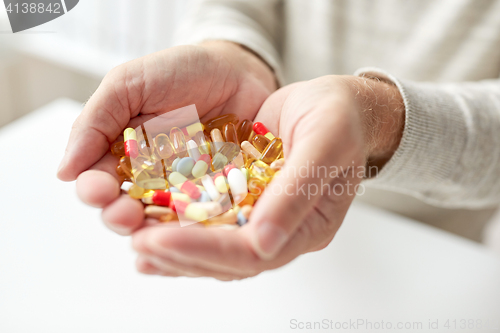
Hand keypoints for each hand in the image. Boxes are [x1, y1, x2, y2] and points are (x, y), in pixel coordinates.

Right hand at [57, 41, 276, 233]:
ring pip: (164, 220)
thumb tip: (64, 171)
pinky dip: (198, 226)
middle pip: (128, 208)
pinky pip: (207, 215)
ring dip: (156, 230)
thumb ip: (96, 121)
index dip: (94, 191)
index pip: (99, 181)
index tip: (98, 191)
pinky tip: (195, 232)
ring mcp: (186, 189)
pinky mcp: (219, 194)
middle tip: (126, 215)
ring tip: (156, 231)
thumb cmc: (180, 71)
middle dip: (121, 217)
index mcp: (122, 153)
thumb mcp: (130, 83)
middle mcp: (151, 177)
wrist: (237, 69)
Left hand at [132, 74, 404, 279]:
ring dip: (176, 251)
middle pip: (229, 260)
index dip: (206, 249)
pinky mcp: (248, 203)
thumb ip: (296, 192)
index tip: (161, 237)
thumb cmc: (338, 119)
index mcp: (310, 226)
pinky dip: (182, 231)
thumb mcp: (323, 143)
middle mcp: (285, 231)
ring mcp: (265, 219)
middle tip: (139, 242)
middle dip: (181, 253)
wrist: (339, 106)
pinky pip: (213, 225)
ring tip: (138, 246)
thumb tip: (264, 242)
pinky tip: (153, 233)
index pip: (254, 252)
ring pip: (217, 249)